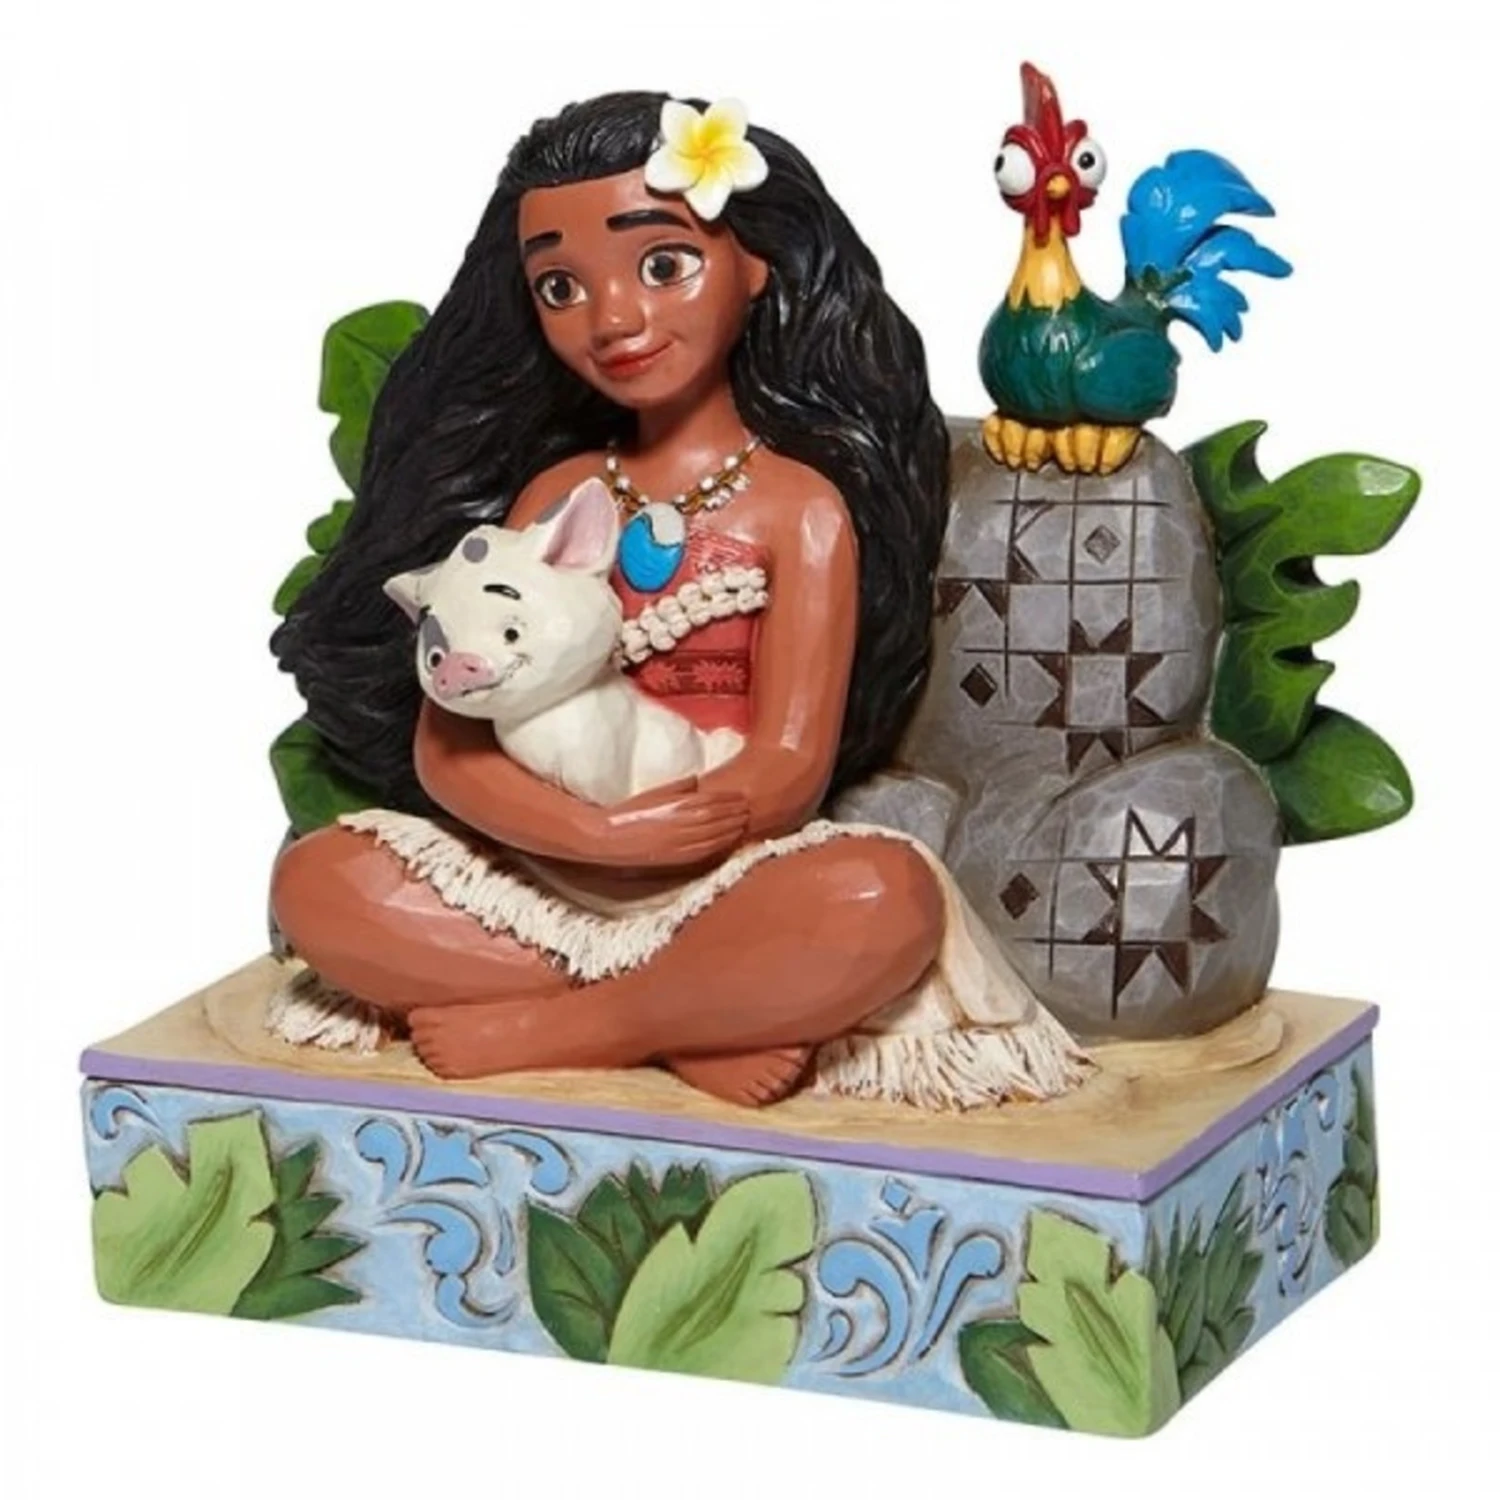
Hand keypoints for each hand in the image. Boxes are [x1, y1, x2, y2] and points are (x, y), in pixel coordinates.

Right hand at [589, 776, 751, 868]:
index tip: (741, 796)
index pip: (713, 802)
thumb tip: (697, 780)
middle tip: (749, 808)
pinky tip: (729, 842)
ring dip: (732, 829)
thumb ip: (678, 787)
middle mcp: (684, 825)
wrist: (608, 838)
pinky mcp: (678, 859)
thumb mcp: (653, 793)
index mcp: (678, 806)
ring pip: (716, 836)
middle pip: (718, 818)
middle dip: (735, 814)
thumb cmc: (628, 812)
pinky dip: (721, 846)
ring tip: (744, 823)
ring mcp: (682, 844)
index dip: (730, 800)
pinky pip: (706, 851)